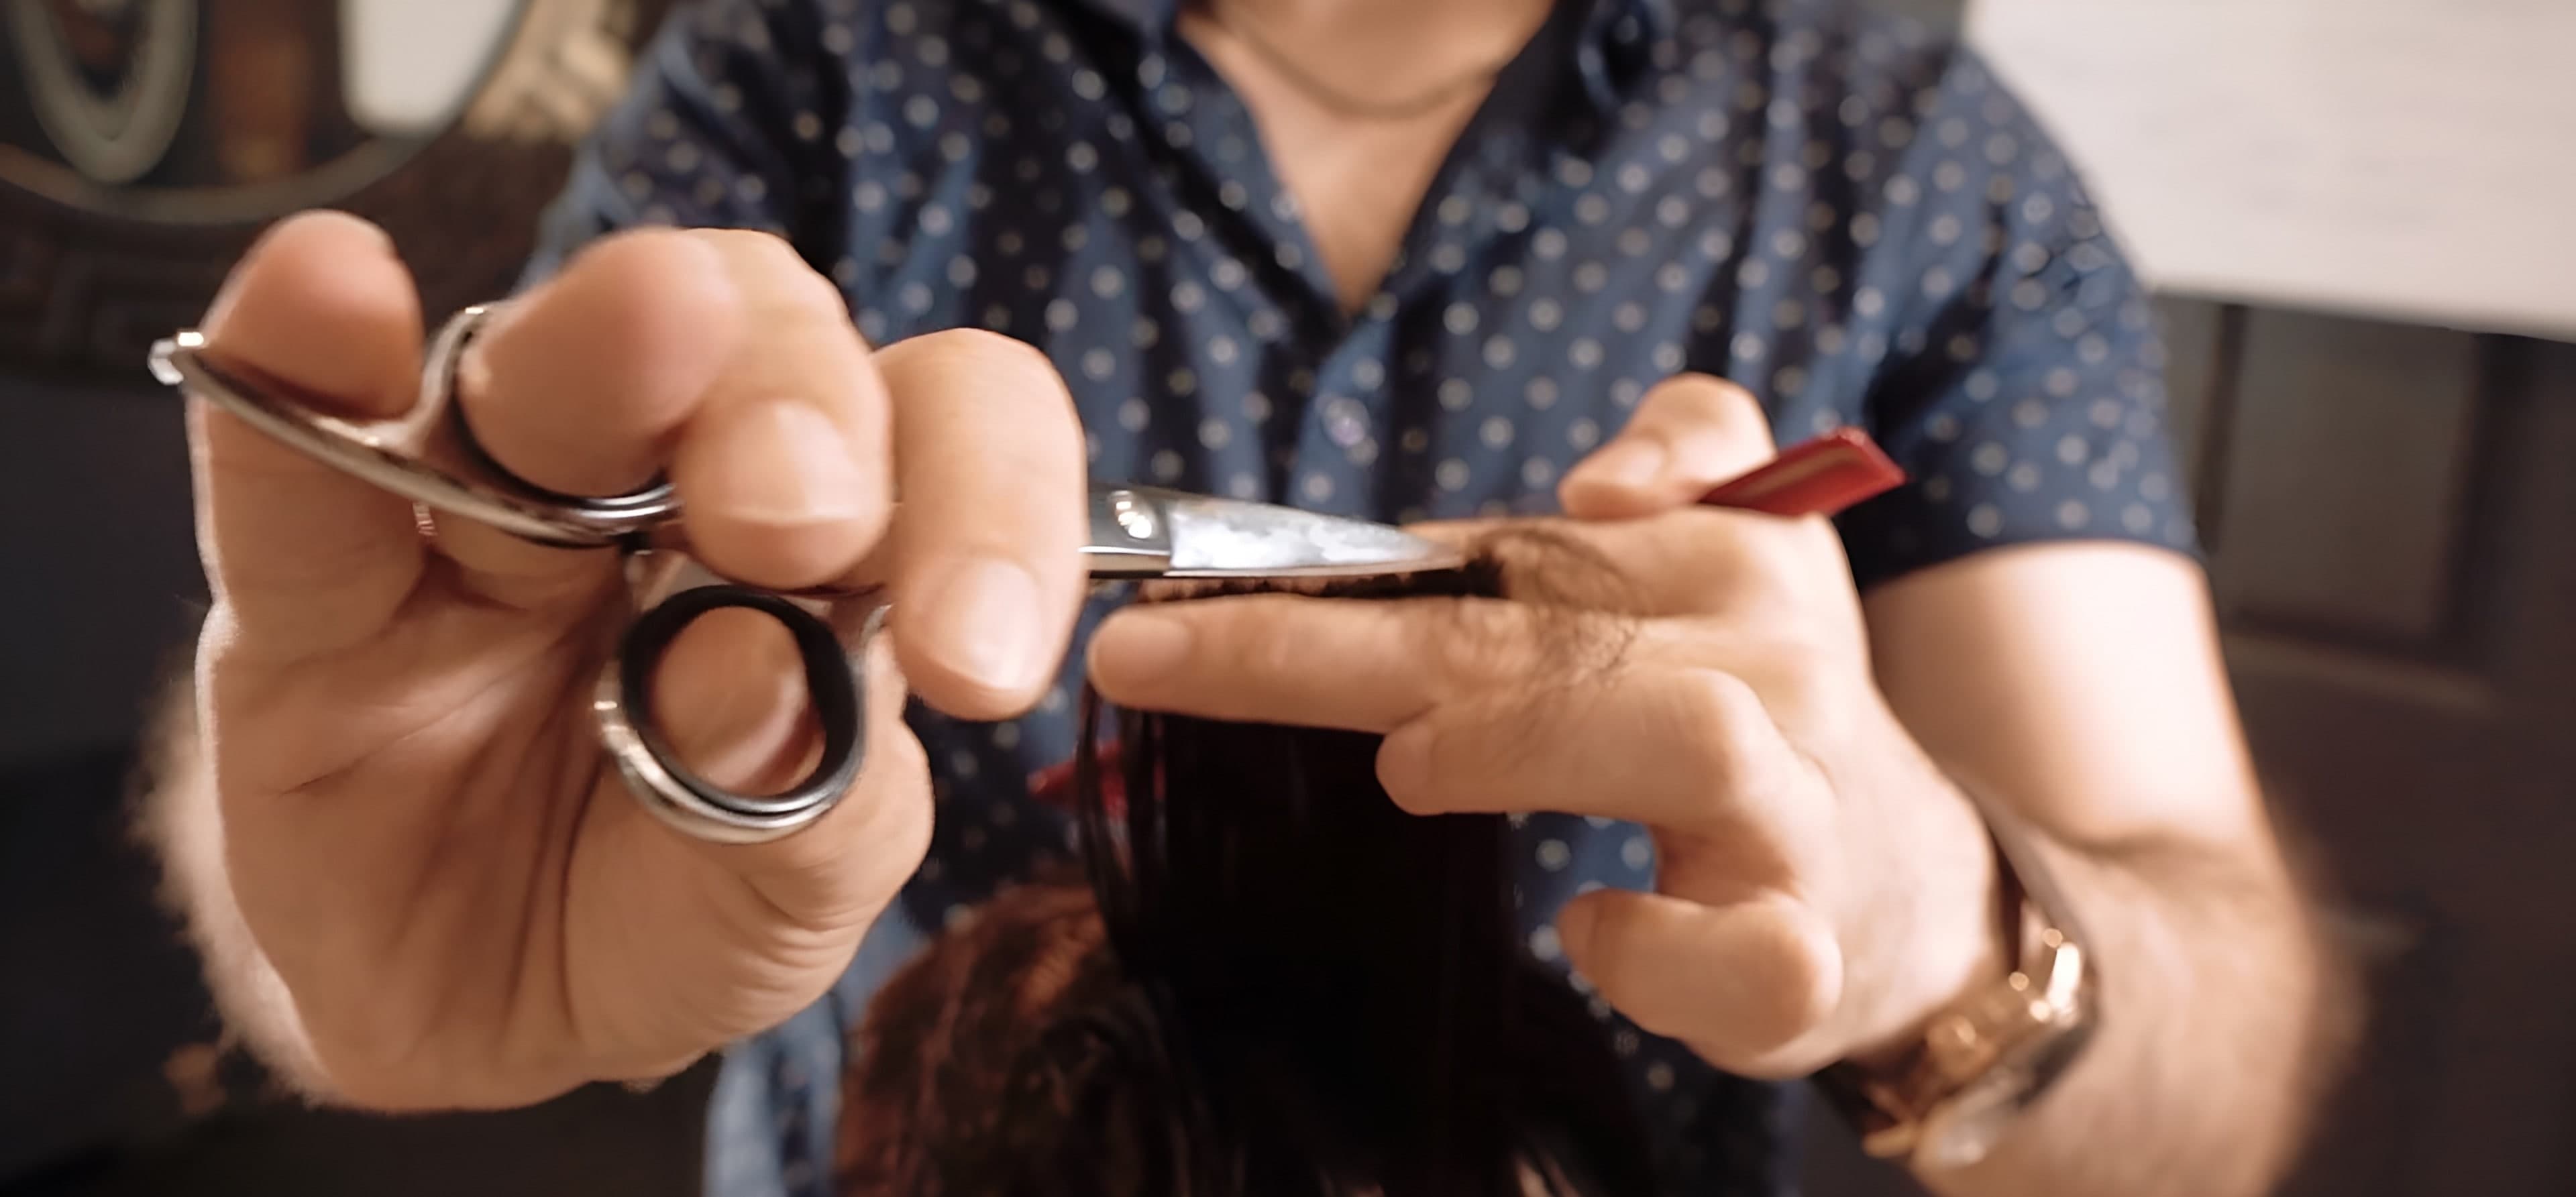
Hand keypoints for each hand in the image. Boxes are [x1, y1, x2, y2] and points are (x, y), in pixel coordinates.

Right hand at [179, 212, 1088, 1107]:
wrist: (476, 1016)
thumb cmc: (675, 912)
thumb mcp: (783, 896)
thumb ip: (811, 806)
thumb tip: (771, 667)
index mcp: (838, 535)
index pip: (942, 429)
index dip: (988, 501)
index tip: (981, 656)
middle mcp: (672, 474)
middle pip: (761, 339)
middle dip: (798, 406)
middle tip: (804, 520)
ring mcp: (486, 506)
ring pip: (543, 369)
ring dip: (598, 346)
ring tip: (649, 319)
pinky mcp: (311, 583)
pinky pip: (296, 458)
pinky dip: (303, 367)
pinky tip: (320, 290)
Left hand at [1085, 376, 2002, 1077]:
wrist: (1913, 889)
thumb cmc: (1764, 713)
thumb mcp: (1738, 553)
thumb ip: (1687, 450)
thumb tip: (1600, 481)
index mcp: (1728, 560)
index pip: (1503, 546)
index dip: (1327, 568)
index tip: (1160, 594)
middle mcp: (1770, 666)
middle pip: (1546, 629)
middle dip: (1329, 645)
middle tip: (1156, 658)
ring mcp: (1799, 811)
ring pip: (1686, 742)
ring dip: (1521, 745)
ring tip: (1405, 769)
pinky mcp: (1810, 952)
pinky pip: (1747, 951)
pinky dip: (1656, 953)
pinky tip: (1590, 936)